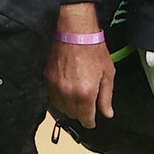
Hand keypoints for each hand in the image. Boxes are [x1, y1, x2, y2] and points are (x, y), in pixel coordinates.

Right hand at [44, 4, 114, 129]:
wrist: (75, 32)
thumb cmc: (93, 49)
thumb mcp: (107, 74)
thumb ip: (106, 97)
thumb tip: (107, 113)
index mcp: (85, 93)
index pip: (85, 118)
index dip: (90, 122)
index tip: (91, 121)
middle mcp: (68, 93)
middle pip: (72, 115)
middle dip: (80, 113)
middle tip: (86, 105)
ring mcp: (55, 86)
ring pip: (60, 107)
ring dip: (68, 106)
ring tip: (76, 96)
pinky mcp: (47, 78)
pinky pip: (52, 96)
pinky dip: (59, 97)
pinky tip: (66, 89)